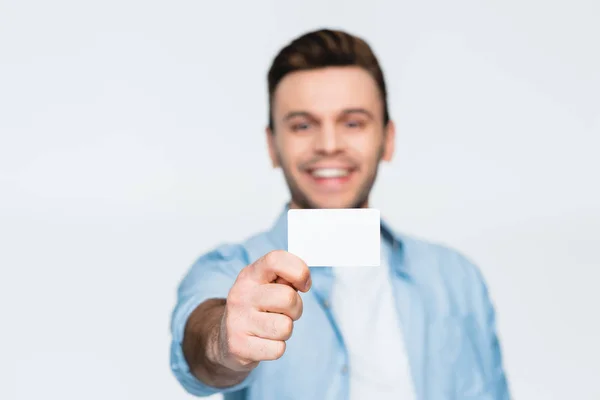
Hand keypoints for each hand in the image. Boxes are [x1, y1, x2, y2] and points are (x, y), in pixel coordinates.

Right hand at [213, 250, 310, 371]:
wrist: (227, 340)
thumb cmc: (258, 308)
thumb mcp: (267, 287)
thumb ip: (286, 278)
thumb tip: (304, 278)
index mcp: (249, 275)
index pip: (276, 260)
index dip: (299, 271)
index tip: (304, 285)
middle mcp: (241, 294)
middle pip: (288, 298)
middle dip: (296, 309)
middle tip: (286, 312)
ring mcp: (237, 320)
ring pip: (285, 327)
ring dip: (286, 330)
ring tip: (272, 327)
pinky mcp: (238, 346)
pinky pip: (278, 349)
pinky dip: (277, 348)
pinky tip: (264, 342)